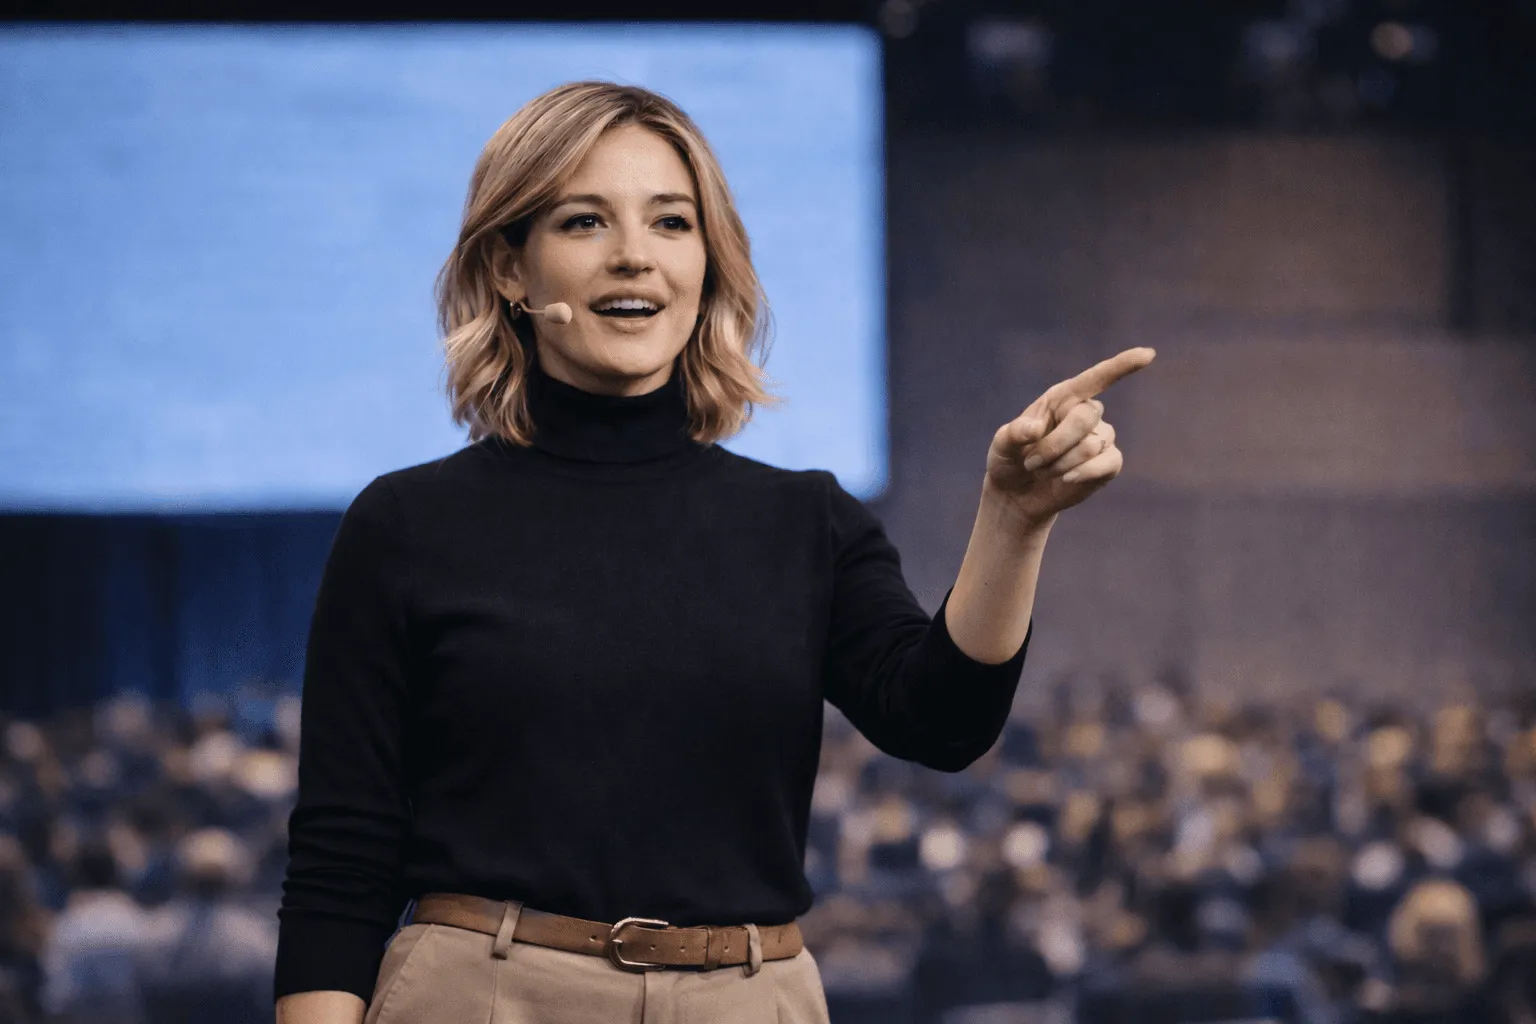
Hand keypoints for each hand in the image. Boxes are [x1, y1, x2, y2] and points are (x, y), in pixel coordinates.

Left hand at [984, 347, 1155, 527]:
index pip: (1096, 378)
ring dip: (1060, 465)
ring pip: (1090, 446)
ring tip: (1043, 471)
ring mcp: (1101, 437)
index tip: (1148, 355)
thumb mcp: (1000, 446)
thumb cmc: (1009, 460)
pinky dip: (1082, 474)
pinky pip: (1107, 464)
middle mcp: (1086, 413)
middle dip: (1054, 445)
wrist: (1018, 493)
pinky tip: (1065, 480)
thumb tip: (1034, 429)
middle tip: (1031, 462)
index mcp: (1062, 398)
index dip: (1122, 365)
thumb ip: (1012, 434)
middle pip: (1084, 419)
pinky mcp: (1109, 463)